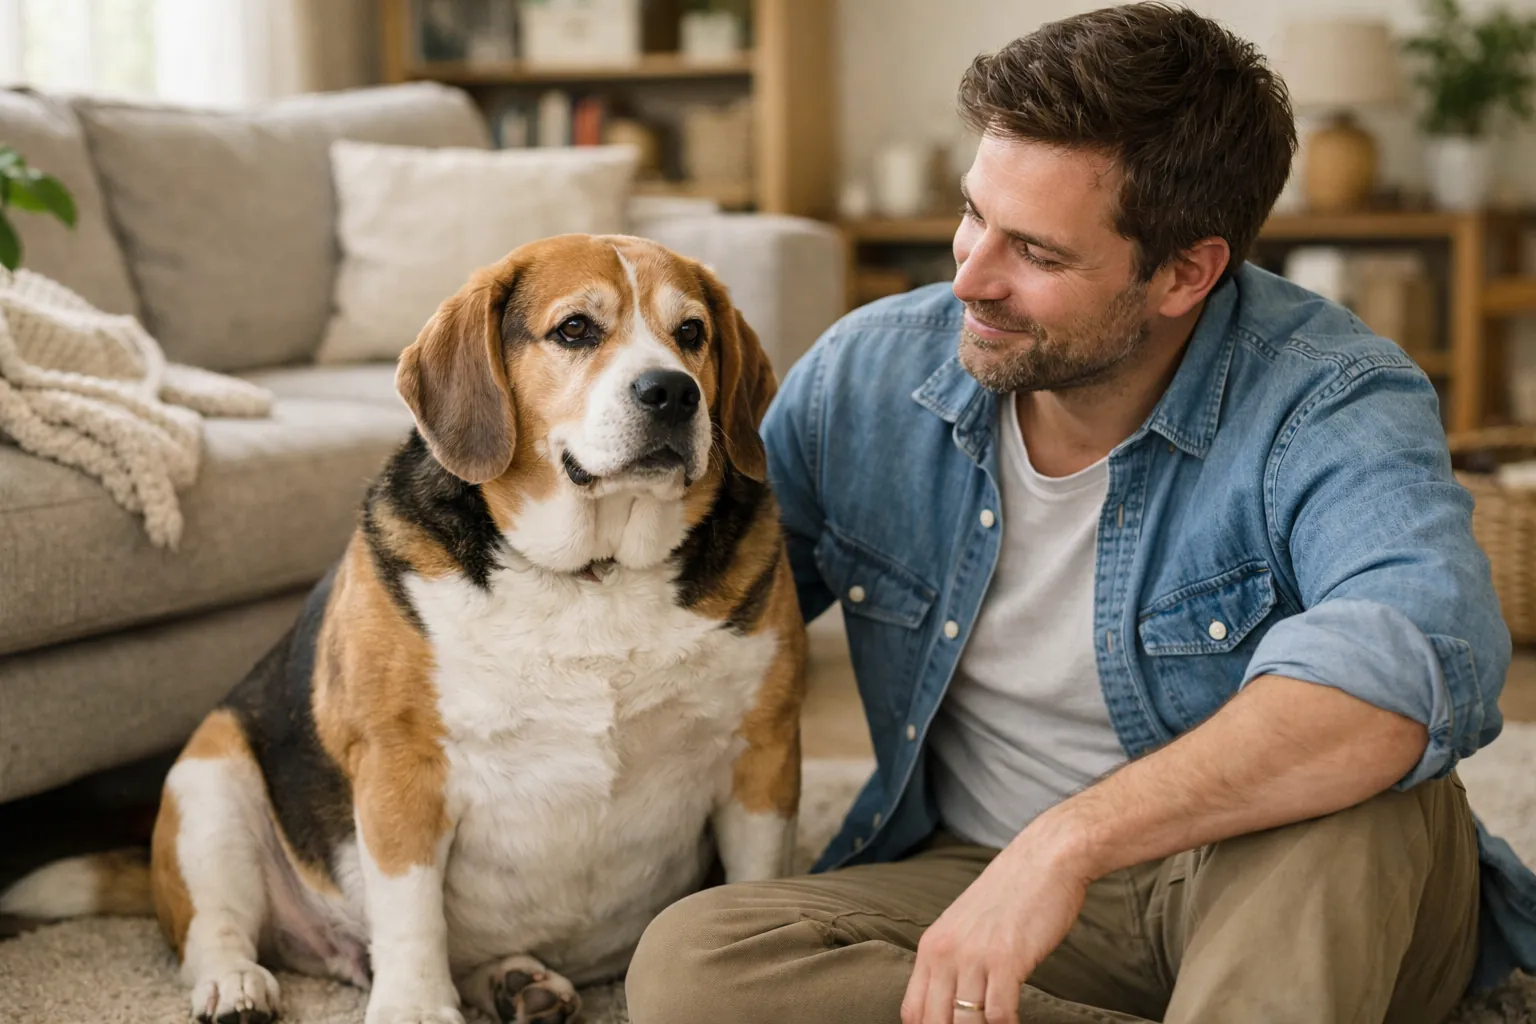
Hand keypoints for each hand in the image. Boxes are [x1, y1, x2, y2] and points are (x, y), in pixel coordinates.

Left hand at [900, 826, 1091, 1023]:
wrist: (1044, 860)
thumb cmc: (1011, 895)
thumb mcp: (966, 925)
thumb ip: (954, 959)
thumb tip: (954, 1001)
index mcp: (931, 946)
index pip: (913, 1010)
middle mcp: (945, 953)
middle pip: (934, 1021)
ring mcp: (974, 957)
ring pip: (966, 1023)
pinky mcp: (1006, 960)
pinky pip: (1000, 1015)